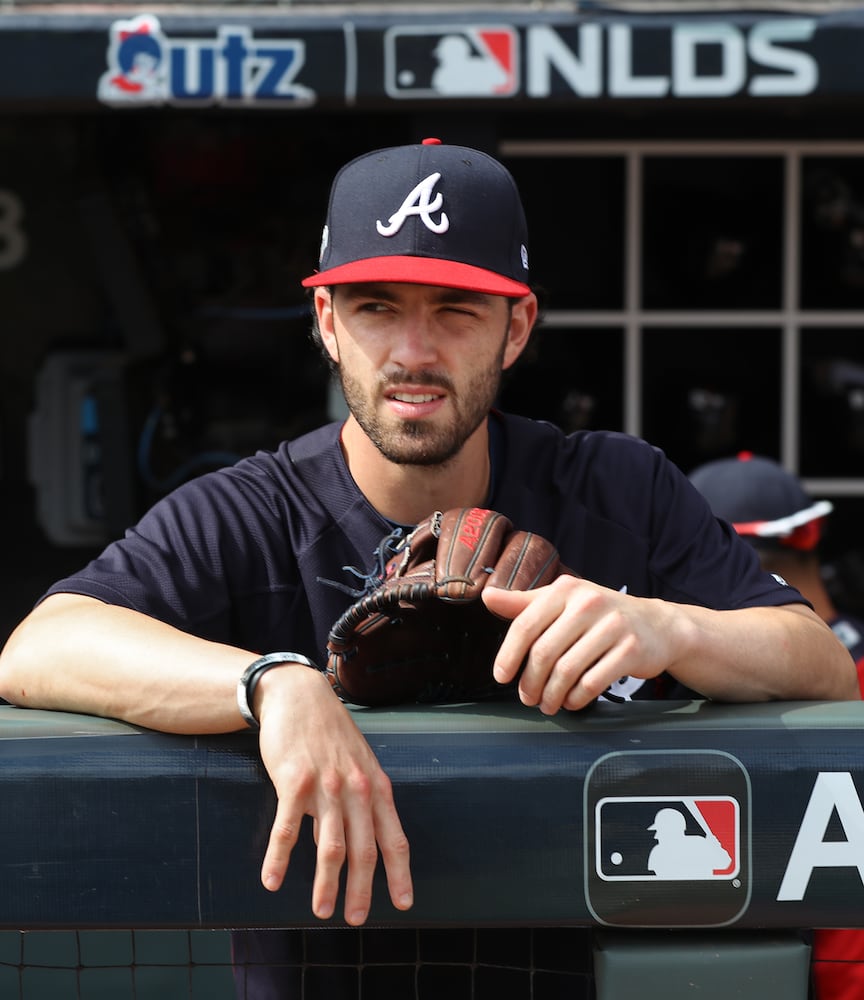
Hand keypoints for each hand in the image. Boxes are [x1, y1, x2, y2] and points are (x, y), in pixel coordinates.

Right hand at [255, 665, 412, 924]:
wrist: (299, 695)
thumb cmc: (330, 733)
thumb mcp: (357, 763)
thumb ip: (359, 801)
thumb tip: (354, 842)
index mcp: (376, 786)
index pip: (394, 837)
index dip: (400, 873)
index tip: (403, 904)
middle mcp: (356, 788)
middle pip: (364, 850)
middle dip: (362, 890)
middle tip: (355, 919)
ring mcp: (325, 785)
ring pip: (330, 846)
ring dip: (326, 884)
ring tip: (322, 911)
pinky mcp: (293, 781)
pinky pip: (287, 829)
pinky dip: (279, 859)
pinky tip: (272, 881)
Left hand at [483, 576, 671, 713]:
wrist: (656, 624)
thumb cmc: (601, 614)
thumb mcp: (563, 601)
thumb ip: (525, 603)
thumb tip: (488, 596)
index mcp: (565, 590)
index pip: (526, 624)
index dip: (508, 655)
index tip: (501, 676)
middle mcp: (588, 603)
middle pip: (544, 652)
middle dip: (530, 682)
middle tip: (527, 697)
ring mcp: (612, 626)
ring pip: (567, 671)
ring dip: (552, 695)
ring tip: (547, 704)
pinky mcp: (631, 650)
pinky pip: (592, 682)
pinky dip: (576, 698)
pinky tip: (572, 701)